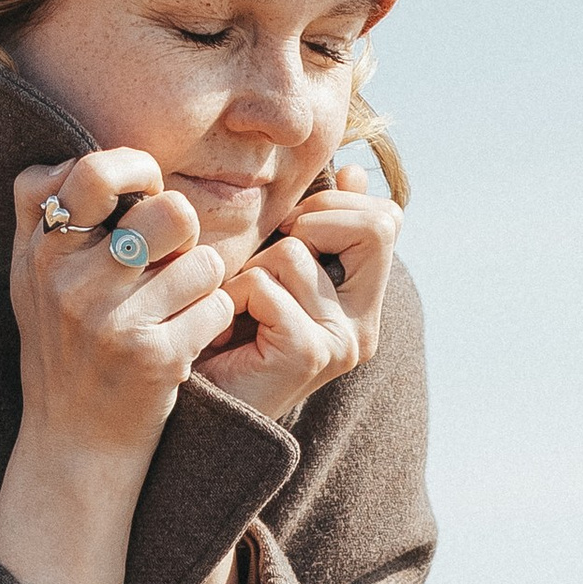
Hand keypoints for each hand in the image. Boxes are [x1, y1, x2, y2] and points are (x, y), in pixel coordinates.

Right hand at [0, 148, 238, 583]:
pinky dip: (212, 320)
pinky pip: (216, 305)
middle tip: (171, 255)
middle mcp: (67, 281)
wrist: (73, 445)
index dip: (132, 170)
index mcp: (39, 252)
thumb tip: (84, 158)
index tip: (143, 194)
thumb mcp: (31, 280)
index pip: (91, 171)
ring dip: (202, 280)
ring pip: (202, 259)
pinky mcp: (152, 358)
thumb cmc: (63, 350)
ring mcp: (109, 321)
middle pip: (169, 209)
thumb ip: (44, 217)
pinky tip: (184, 340)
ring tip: (176, 304)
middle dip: (184, 227)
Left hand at [199, 162, 397, 419]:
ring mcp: (340, 342)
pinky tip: (223, 331)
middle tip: (269, 261)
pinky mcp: (308, 354)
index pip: (386, 220)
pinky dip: (231, 297)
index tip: (293, 230)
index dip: (335, 206)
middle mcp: (363, 325)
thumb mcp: (276, 270)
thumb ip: (320, 225)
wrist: (196, 410)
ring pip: (297, 251)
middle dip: (310, 223)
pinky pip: (264, 285)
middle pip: (375, 226)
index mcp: (364, 303)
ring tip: (237, 310)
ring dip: (251, 269)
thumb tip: (356, 173)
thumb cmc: (228, 335)